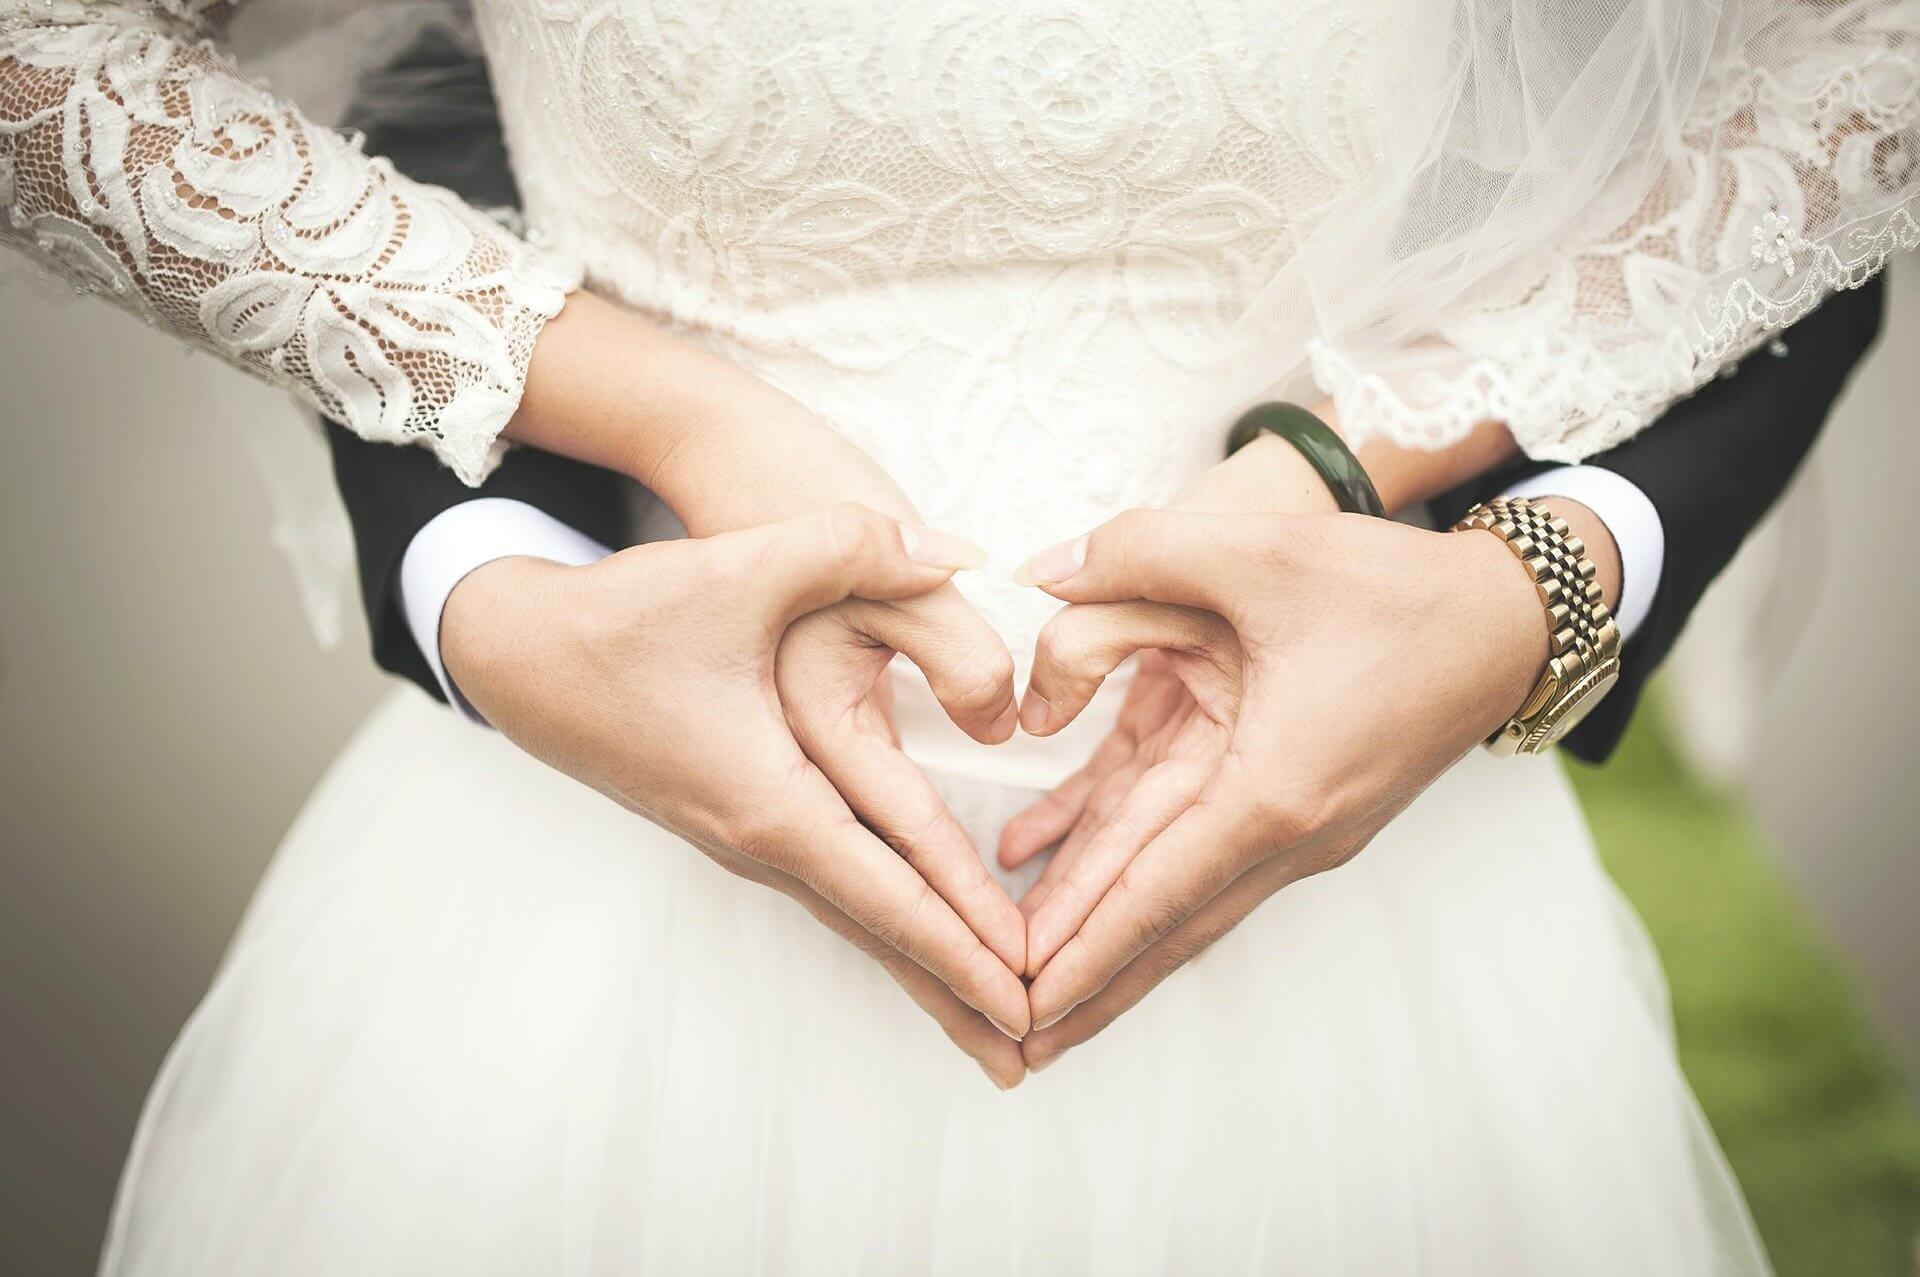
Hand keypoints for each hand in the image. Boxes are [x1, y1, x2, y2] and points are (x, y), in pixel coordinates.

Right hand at [441, 505, 1031, 1084]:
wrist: (519, 654)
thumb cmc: (623, 618)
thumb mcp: (740, 567)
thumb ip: (854, 547)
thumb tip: (961, 552)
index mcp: (769, 800)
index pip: (888, 893)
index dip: (964, 944)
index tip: (1027, 997)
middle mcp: (757, 839)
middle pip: (878, 932)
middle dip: (956, 991)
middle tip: (1032, 1053)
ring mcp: (743, 838)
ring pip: (855, 916)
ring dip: (924, 966)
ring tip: (987, 1018)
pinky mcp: (737, 819)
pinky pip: (832, 888)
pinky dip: (886, 923)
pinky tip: (917, 937)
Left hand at [1007, 507, 1553, 1069]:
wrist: (1506, 622)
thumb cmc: (1393, 590)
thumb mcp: (1259, 550)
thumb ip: (1137, 552)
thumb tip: (1038, 573)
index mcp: (1272, 790)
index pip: (1153, 893)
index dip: (1080, 950)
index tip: (1022, 1006)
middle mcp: (1287, 834)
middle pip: (1165, 927)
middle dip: (1087, 984)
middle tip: (1011, 1039)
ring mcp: (1299, 832)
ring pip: (1182, 903)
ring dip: (1110, 946)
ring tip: (1043, 995)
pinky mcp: (1299, 809)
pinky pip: (1201, 856)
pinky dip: (1137, 874)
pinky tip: (1064, 862)